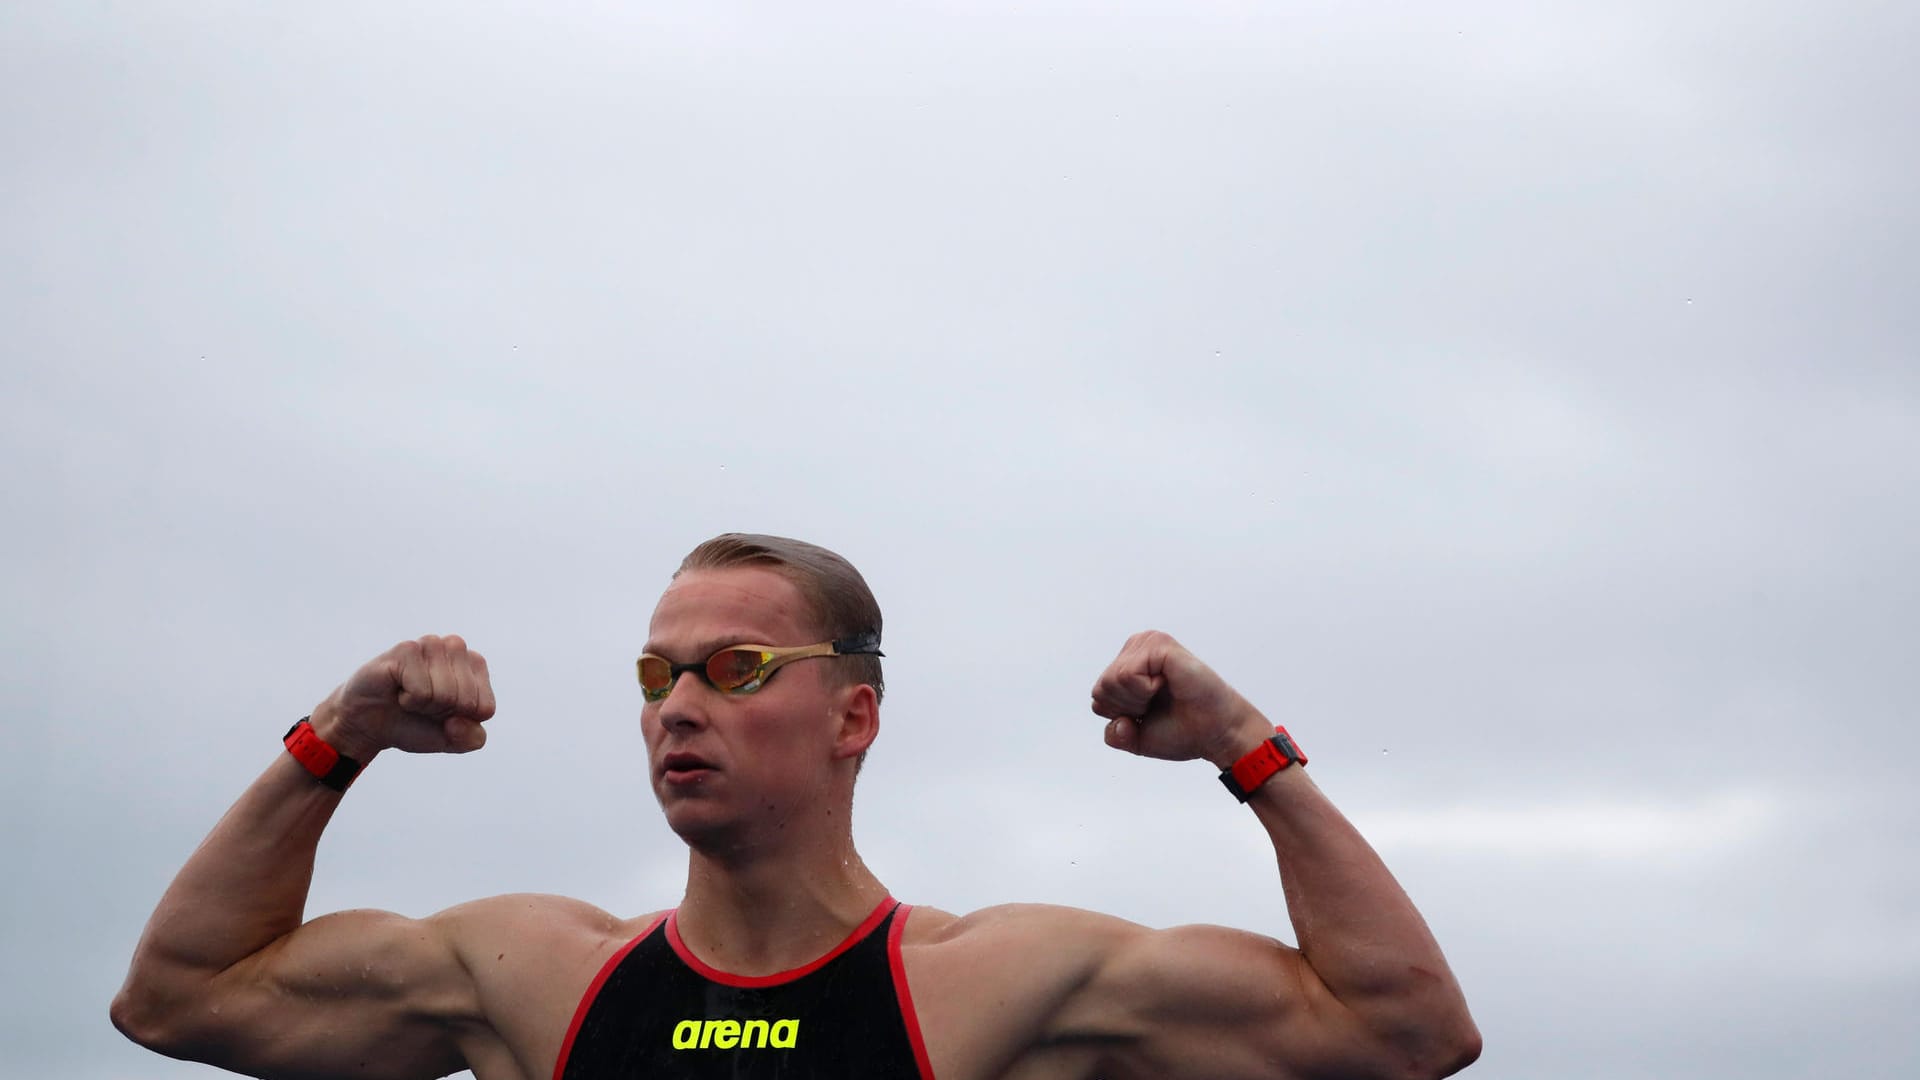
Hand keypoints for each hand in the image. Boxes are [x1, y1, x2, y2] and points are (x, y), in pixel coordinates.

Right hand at [310, 634, 494, 760]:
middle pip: (466, 700)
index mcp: (476, 666)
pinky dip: (408, 700)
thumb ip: (472, 739)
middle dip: (442, 712)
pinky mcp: (407, 649)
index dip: (460, 721)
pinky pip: (422, 691)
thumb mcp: (452, 740)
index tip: (442, 712)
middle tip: (422, 703)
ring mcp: (431, 644)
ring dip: (425, 705)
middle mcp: (457, 647)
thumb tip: (459, 720)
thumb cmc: (415, 723)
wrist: (370, 723)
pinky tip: (397, 689)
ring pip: (447, 694)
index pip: (485, 708)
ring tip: (410, 695)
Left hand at [1090, 631, 1270, 768]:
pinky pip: (1127, 675)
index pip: (1099, 697)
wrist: (1215, 732)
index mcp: (1128, 665)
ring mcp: (1147, 643)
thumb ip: (1115, 734)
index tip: (1151, 714)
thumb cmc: (1183, 730)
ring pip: (1111, 682)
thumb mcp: (1137, 739)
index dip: (1122, 716)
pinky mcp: (1158, 644)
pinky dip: (1144, 691)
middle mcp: (1136, 649)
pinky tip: (1167, 684)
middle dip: (1128, 708)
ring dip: (1138, 699)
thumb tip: (1117, 723)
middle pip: (1101, 689)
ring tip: (1164, 693)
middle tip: (1160, 704)